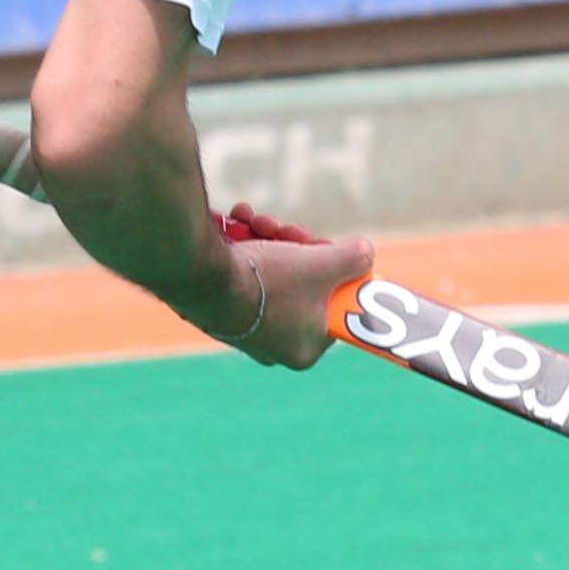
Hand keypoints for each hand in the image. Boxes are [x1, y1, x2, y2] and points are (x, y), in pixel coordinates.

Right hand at [197, 209, 370, 367]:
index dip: (333, 273)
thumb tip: (366, 254)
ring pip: (271, 272)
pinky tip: (238, 221)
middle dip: (295, 247)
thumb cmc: (269, 280)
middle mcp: (273, 344)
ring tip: (256, 221)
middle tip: (289, 230)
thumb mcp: (324, 265)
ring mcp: (243, 326)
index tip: (326, 249)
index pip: (333, 308)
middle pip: (301, 285)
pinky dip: (244, 244)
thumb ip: (354, 260)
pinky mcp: (218, 307)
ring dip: (268, 238)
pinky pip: (243, 273)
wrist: (202, 276)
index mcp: (304, 348)